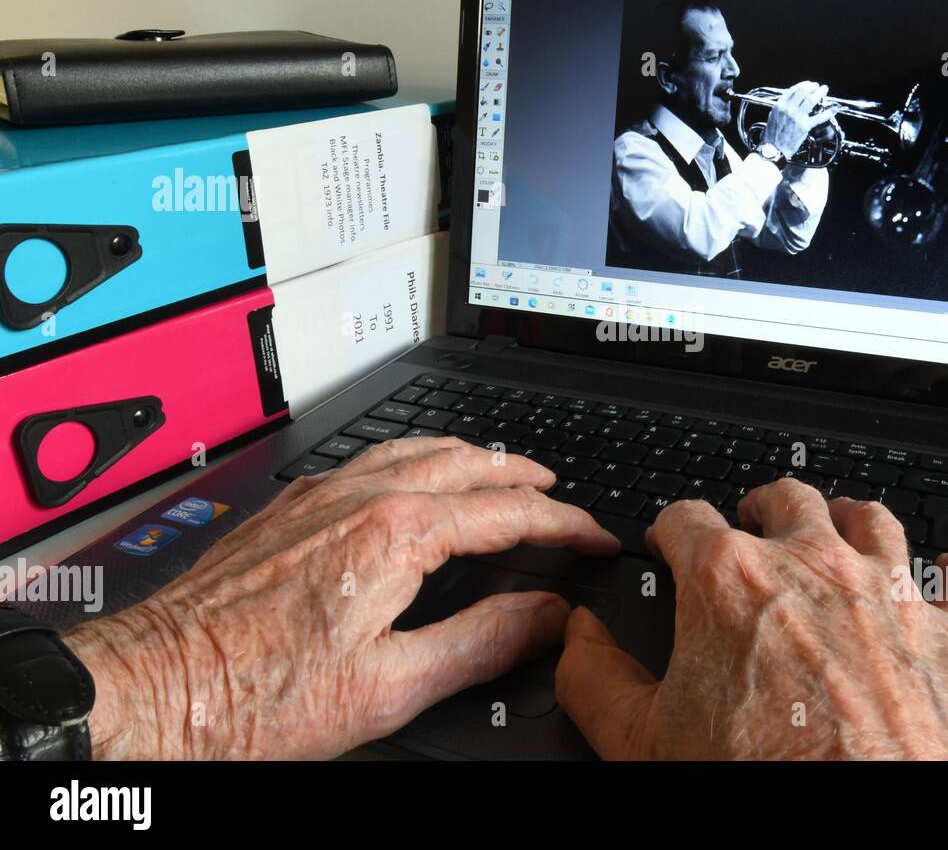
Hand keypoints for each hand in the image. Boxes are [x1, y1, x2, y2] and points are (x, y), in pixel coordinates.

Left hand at [63, 437, 618, 759]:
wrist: (154, 687)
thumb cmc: (256, 697)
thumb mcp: (391, 688)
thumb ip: (482, 643)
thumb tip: (546, 617)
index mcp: (396, 536)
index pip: (508, 514)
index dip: (564, 525)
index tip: (594, 538)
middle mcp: (359, 499)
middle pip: (467, 464)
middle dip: (524, 476)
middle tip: (559, 495)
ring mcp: (320, 496)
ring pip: (417, 449)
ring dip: (472, 457)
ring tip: (501, 471)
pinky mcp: (289, 506)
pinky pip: (371, 457)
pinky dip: (416, 457)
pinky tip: (412, 474)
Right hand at [556, 479, 947, 759]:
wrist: (876, 829)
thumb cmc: (767, 786)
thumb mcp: (642, 743)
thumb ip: (595, 679)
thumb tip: (577, 643)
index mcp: (730, 580)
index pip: (686, 517)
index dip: (670, 529)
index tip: (670, 543)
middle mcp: (814, 566)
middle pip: (785, 498)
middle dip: (761, 507)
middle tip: (751, 525)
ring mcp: (889, 593)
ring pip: (872, 518)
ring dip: (849, 520)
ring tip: (836, 532)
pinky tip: (942, 579)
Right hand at [760, 81, 839, 160]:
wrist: (773, 150)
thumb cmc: (772, 136)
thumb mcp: (772, 117)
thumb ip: (781, 108)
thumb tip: (790, 101)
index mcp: (779, 105)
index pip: (793, 89)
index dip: (803, 85)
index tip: (808, 85)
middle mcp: (788, 109)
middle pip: (803, 91)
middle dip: (813, 86)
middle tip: (818, 87)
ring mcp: (797, 117)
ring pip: (811, 99)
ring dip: (820, 93)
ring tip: (824, 90)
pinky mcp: (804, 126)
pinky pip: (818, 117)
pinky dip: (827, 113)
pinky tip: (832, 110)